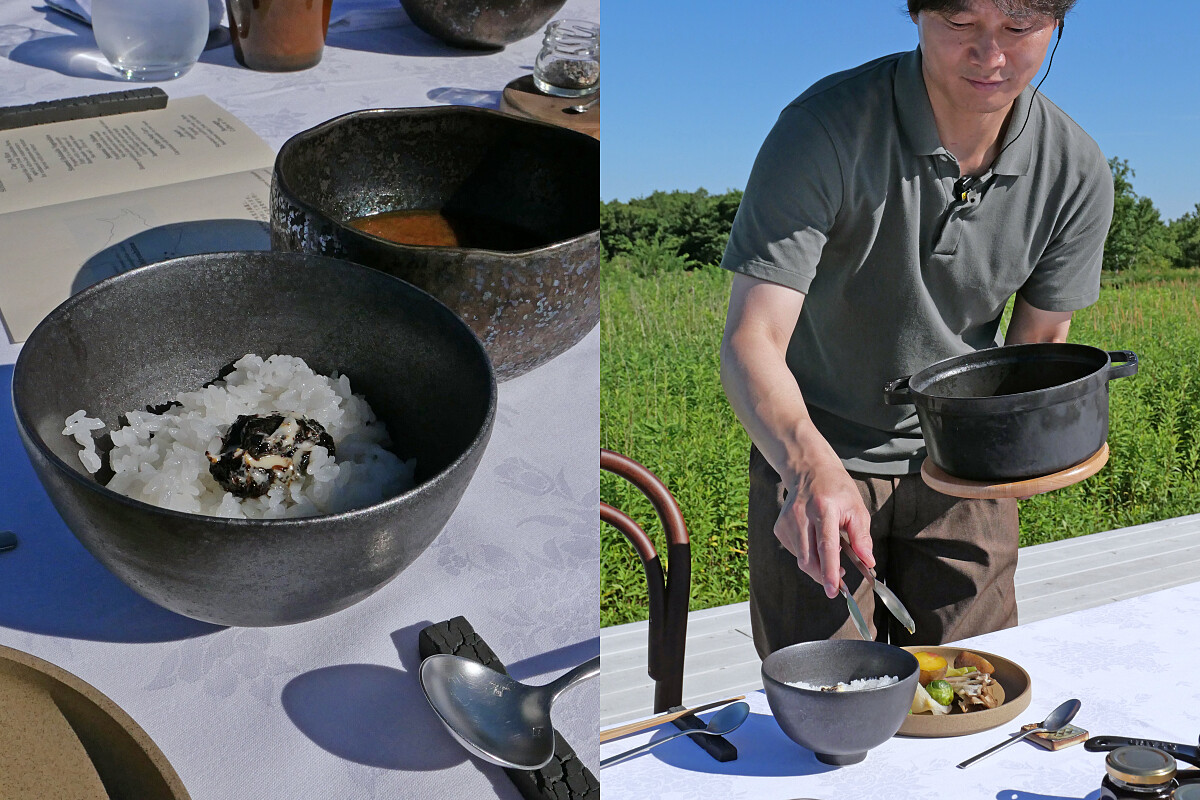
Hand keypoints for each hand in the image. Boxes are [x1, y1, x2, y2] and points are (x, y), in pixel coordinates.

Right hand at [774, 457, 872, 598]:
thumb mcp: (857, 508)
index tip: (834, 589)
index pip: (826, 545)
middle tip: (839, 584)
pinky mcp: (780, 527)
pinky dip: (808, 555)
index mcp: (824, 508)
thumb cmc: (837, 490)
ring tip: (831, 557)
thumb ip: (862, 537)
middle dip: (824, 577)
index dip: (830, 570)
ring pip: (801, 559)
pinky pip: (795, 552)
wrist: (809, 471)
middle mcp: (801, 515)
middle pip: (809, 558)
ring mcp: (787, 521)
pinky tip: (815, 543)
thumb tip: (869, 562)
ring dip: (817, 567)